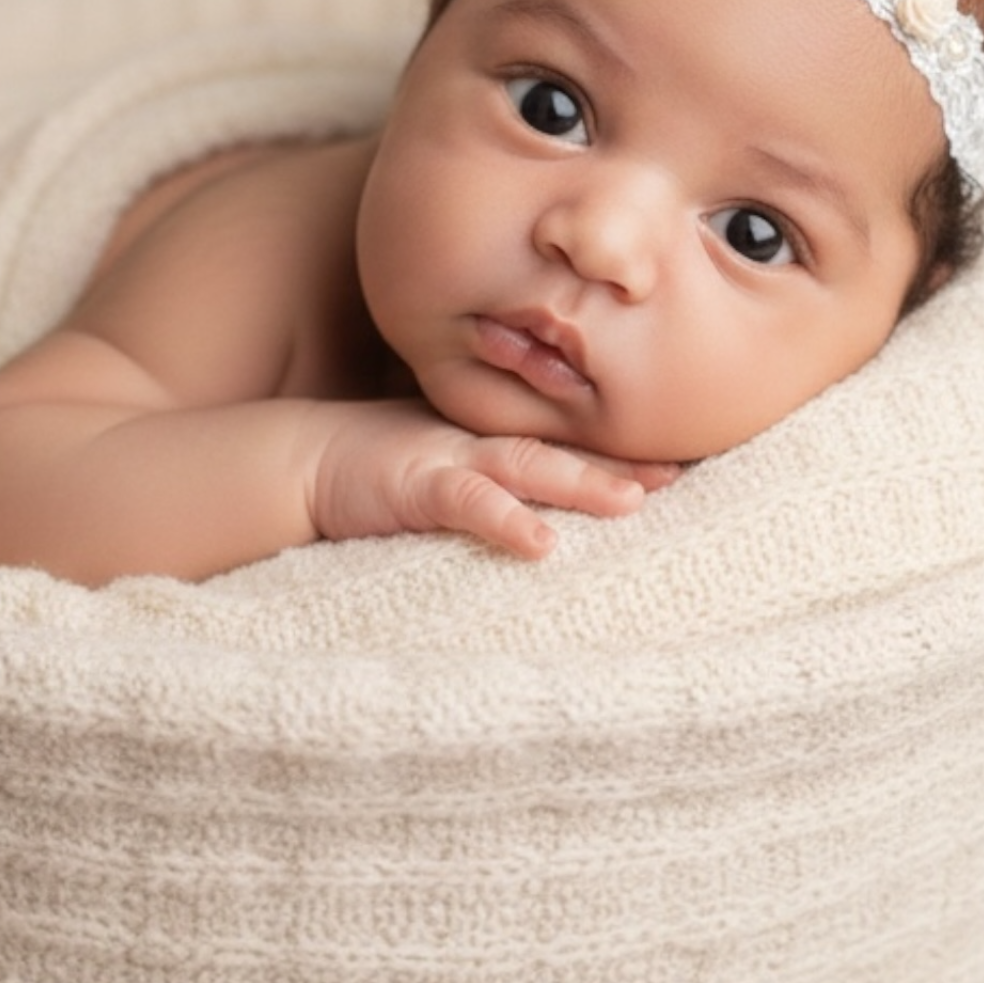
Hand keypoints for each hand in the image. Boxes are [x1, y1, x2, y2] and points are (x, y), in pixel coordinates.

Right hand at [308, 401, 678, 558]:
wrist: (303, 458)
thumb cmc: (375, 463)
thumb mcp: (443, 459)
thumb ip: (490, 471)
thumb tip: (539, 499)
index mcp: (489, 438)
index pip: (562, 442)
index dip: (617, 451)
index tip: (678, 462)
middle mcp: (480, 441)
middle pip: (561, 450)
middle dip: (620, 463)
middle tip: (679, 475)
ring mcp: (450, 459)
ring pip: (528, 468)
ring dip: (581, 483)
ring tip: (634, 501)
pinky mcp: (417, 485)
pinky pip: (469, 503)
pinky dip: (506, 521)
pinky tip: (542, 544)